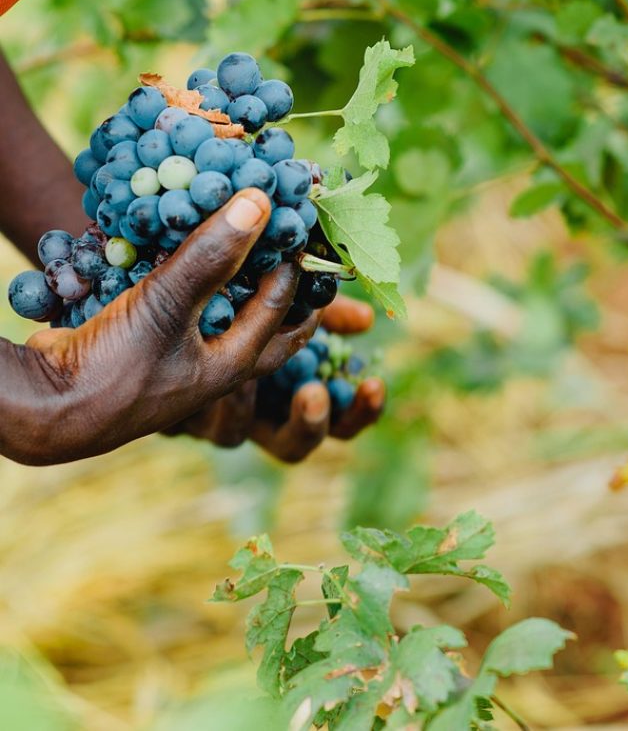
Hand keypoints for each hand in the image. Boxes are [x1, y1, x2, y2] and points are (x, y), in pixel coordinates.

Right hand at [1, 189, 310, 464]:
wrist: (43, 402)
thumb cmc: (117, 367)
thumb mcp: (169, 305)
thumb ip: (212, 256)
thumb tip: (259, 204)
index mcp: (233, 362)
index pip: (281, 308)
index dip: (295, 268)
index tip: (297, 226)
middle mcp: (209, 361)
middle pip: (260, 320)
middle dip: (276, 285)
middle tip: (290, 247)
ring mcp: (174, 352)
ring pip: (213, 307)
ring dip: (225, 274)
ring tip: (238, 237)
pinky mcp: (141, 338)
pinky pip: (172, 300)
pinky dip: (178, 272)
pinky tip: (175, 243)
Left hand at [166, 295, 385, 462]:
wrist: (134, 315)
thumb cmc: (218, 303)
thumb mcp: (276, 301)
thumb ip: (317, 310)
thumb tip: (368, 319)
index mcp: (285, 391)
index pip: (336, 420)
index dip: (361, 411)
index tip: (374, 385)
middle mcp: (249, 412)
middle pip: (291, 445)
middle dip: (309, 424)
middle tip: (313, 394)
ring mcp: (206, 417)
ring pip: (233, 432)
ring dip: (241, 398)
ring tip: (237, 368)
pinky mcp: (164, 410)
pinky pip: (184, 413)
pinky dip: (186, 381)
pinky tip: (190, 361)